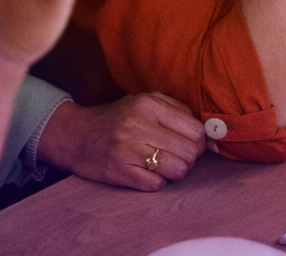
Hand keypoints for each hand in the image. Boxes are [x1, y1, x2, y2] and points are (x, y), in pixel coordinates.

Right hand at [35, 93, 205, 190]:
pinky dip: (158, 182)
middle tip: (178, 156)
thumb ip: (177, 110)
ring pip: (178, 170)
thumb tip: (209, 132)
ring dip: (175, 172)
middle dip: (190, 158)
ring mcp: (128, 150)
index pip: (195, 129)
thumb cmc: (117, 118)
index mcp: (148, 104)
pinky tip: (148, 172)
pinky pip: (157, 184)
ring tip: (164, 165)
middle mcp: (138, 125)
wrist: (76, 135)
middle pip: (189, 151)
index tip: (191, 144)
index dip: (199, 141)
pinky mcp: (120, 172)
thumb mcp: (144, 101)